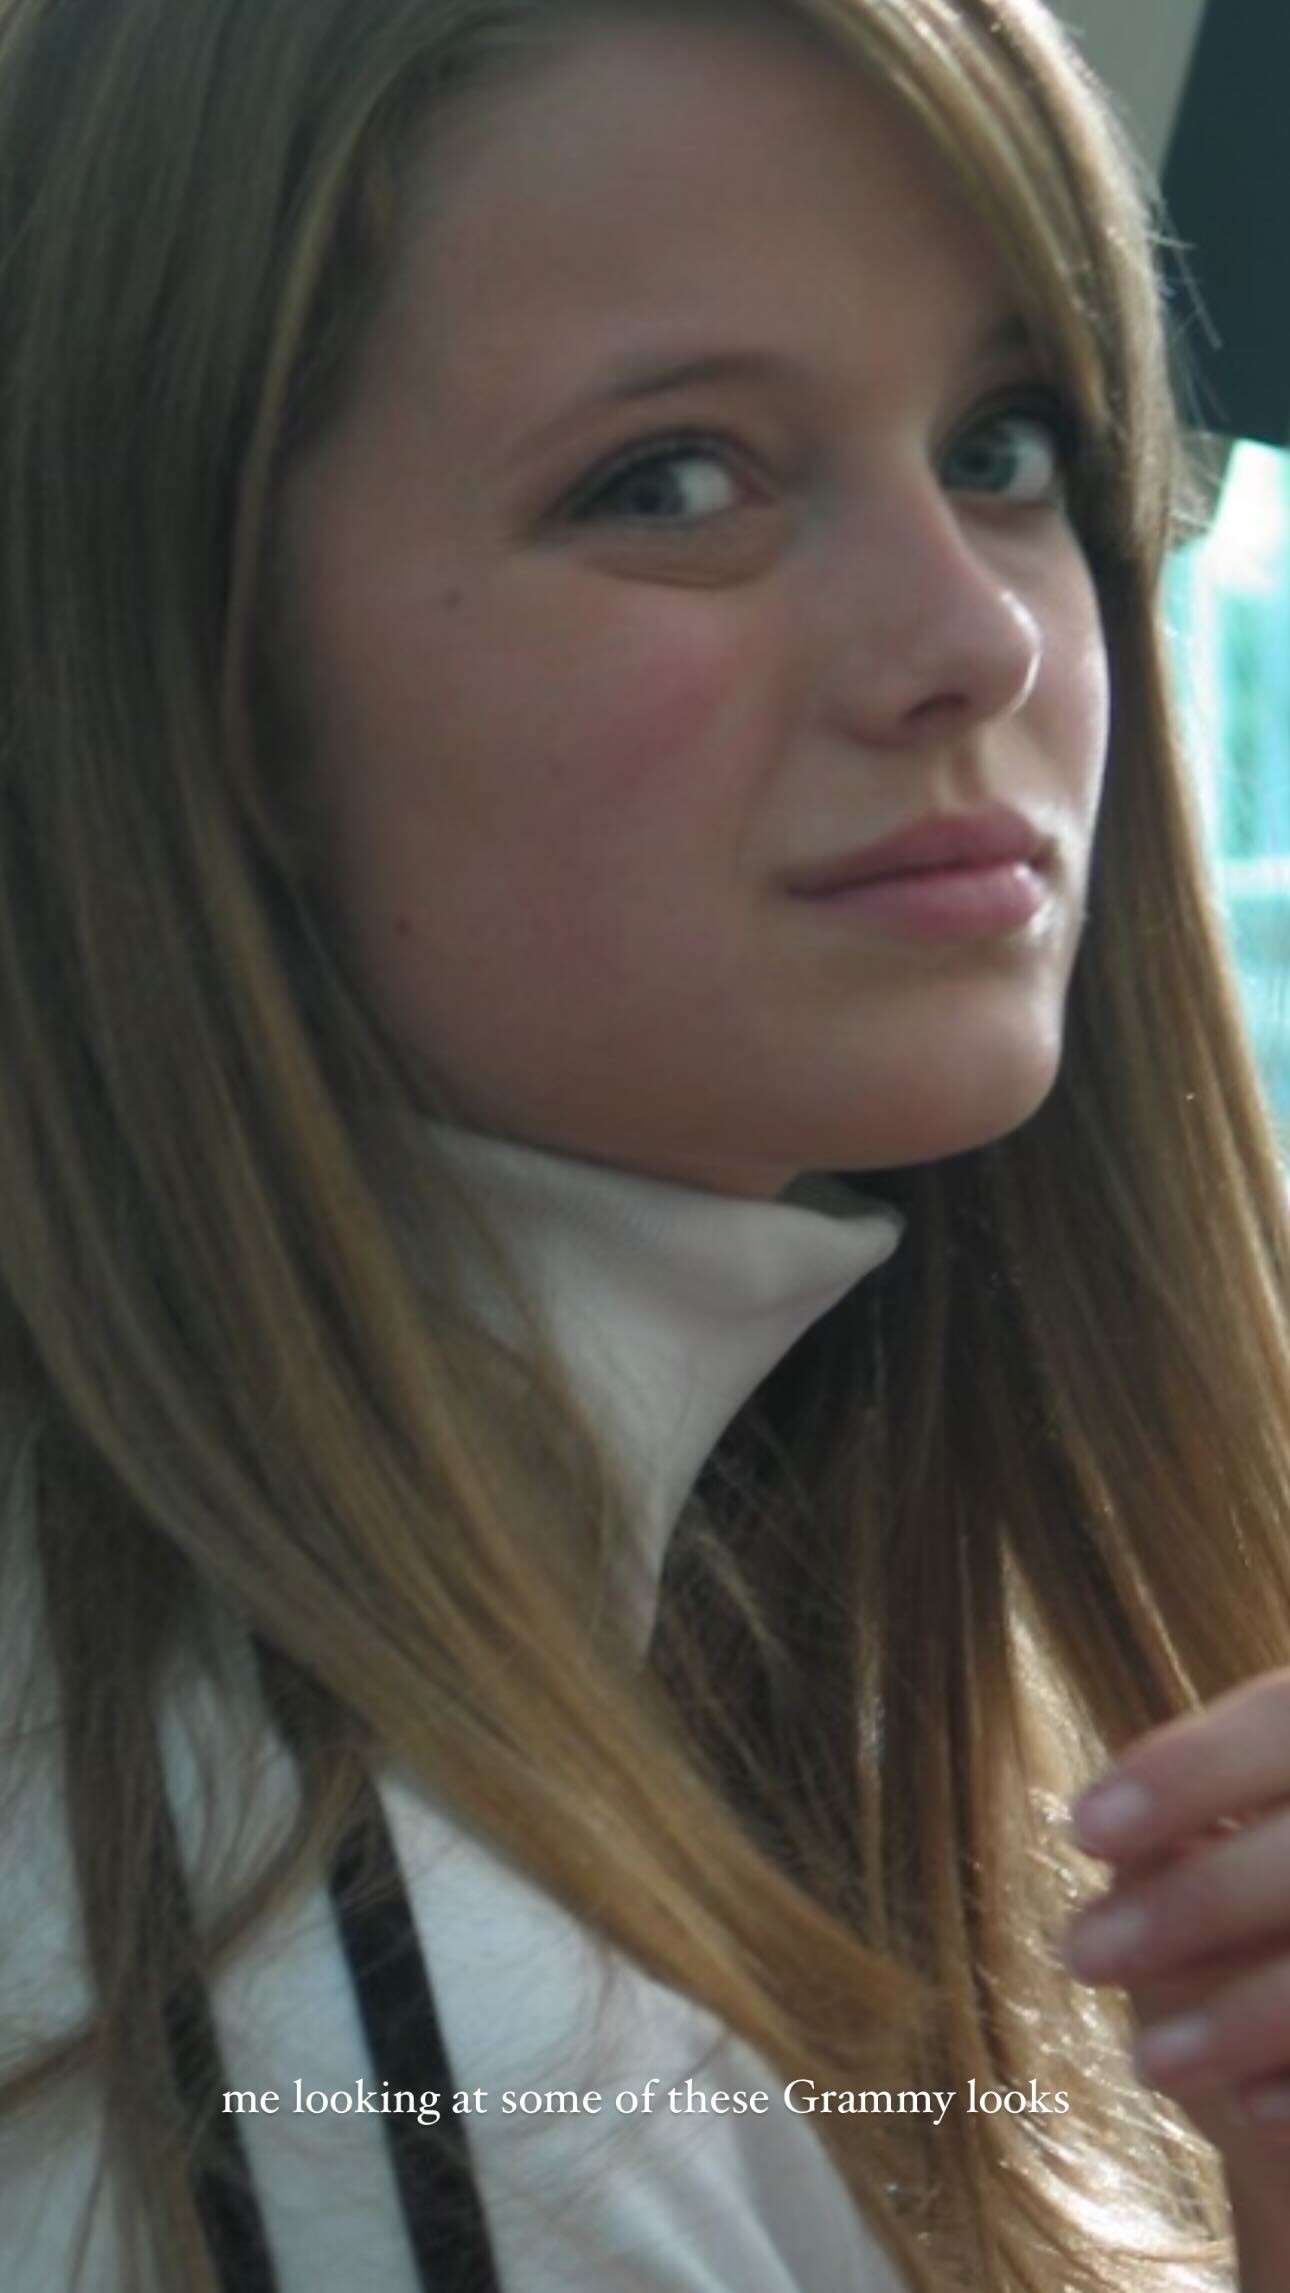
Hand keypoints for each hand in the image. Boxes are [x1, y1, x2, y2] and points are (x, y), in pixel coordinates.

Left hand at [1065, 1672, 1289, 2276]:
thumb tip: (1121, 1844)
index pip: (1282, 1720)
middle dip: (1196, 1903)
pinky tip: (1251, 2114)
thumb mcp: (1265, 1826)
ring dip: (1246, 2015)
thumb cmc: (1281, 1882)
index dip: (1188, 1771)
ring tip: (1149, 2065)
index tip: (1084, 1830)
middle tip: (1081, 1954)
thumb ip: (1210, 1808)